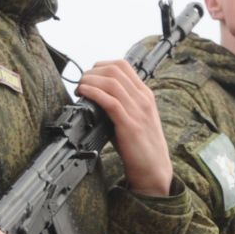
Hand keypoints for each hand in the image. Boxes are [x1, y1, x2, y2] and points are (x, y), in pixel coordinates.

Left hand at [77, 59, 171, 197]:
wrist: (154, 168)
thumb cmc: (140, 145)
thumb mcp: (134, 117)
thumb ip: (120, 103)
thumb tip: (94, 93)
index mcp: (145, 95)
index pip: (123, 66)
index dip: (101, 65)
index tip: (90, 75)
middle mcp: (143, 100)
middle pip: (114, 70)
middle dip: (92, 72)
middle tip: (82, 82)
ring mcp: (138, 111)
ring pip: (111, 83)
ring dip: (90, 81)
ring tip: (80, 89)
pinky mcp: (130, 125)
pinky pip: (109, 101)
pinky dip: (93, 93)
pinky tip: (84, 94)